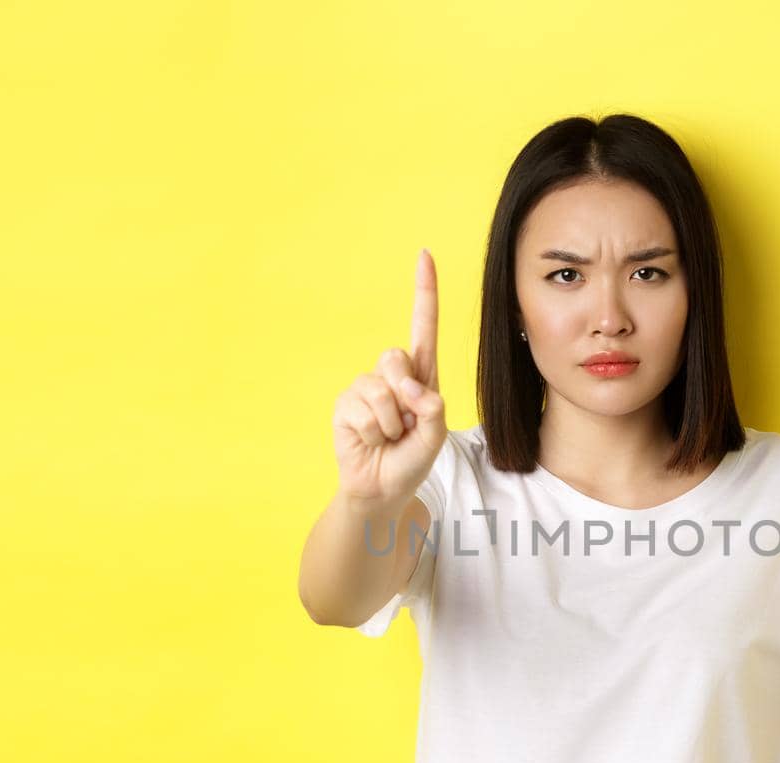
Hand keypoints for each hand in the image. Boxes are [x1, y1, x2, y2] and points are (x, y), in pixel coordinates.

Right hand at [331, 248, 447, 504]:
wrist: (382, 489)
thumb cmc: (411, 460)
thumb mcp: (434, 437)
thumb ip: (432, 411)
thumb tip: (413, 389)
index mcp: (421, 376)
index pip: (424, 328)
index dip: (424, 292)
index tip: (424, 256)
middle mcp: (392, 375)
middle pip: (396, 358)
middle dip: (404, 393)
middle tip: (404, 425)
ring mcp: (365, 387)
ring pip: (380, 391)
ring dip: (389, 423)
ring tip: (388, 438)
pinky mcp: (345, 404)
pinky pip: (361, 410)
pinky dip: (372, 432)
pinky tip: (370, 441)